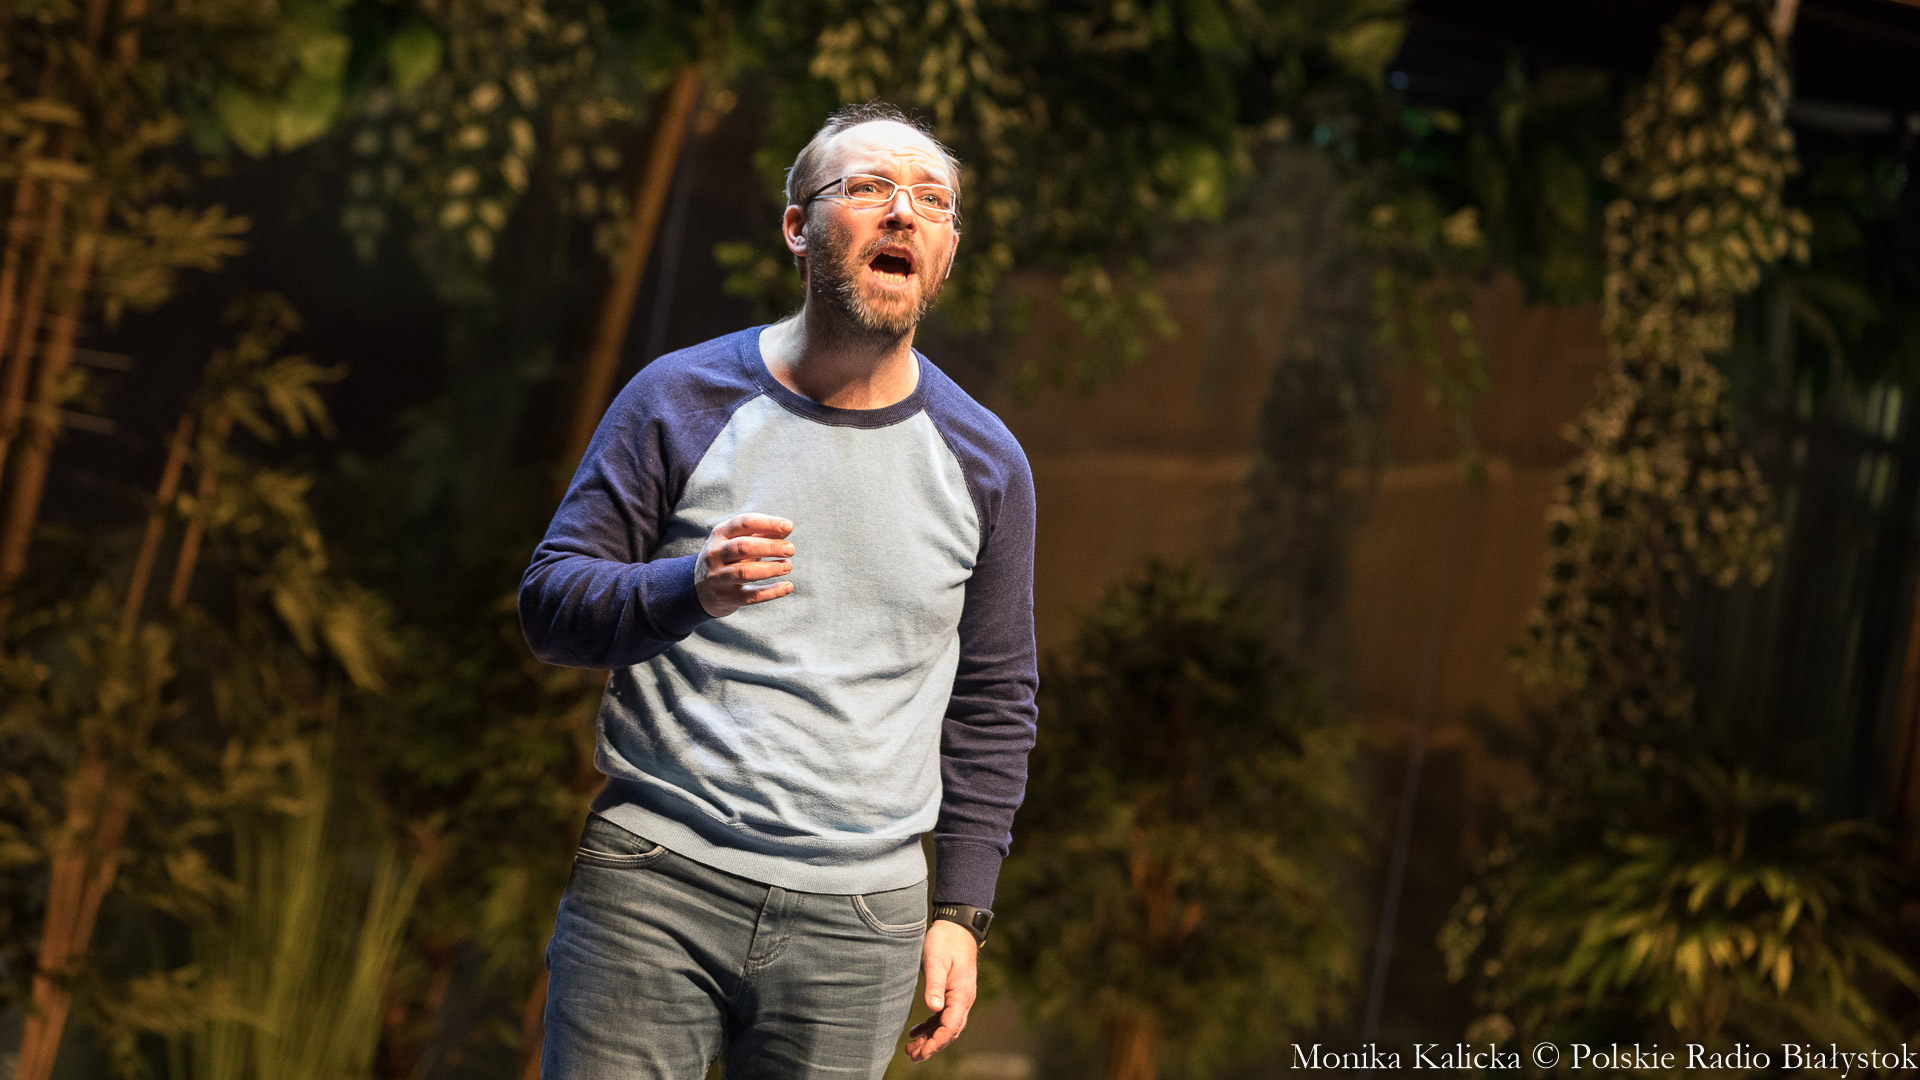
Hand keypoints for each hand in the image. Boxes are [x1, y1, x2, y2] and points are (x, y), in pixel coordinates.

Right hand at [694, 513, 794, 617]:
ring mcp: (718, 577)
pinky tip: (788, 587)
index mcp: (720, 534)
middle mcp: (715, 554)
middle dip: (770, 547)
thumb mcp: (737, 541)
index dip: (768, 523)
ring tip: (788, 566)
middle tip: (791, 549)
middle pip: (743, 547)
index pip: (744, 523)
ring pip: (745, 572)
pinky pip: (751, 596)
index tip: (789, 526)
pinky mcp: (726, 598)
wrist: (700, 588)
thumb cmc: (727, 558)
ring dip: (770, 569)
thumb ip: (760, 533)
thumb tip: (787, 527)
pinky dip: (772, 592)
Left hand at [905, 920, 977, 1061]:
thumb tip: (933, 1009)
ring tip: (912, 1050)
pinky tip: (916, 1032)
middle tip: (913, 1056)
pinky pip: (943, 1016)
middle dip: (933, 1046)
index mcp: (962, 994)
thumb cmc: (945, 941)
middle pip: (950, 1031)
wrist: (957, 927)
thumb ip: (934, 985)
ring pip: (946, 1026)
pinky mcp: (953, 993)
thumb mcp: (936, 961)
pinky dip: (931, 1027)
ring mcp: (959, 997)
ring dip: (930, 1039)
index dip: (937, 1042)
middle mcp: (964, 999)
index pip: (951, 1027)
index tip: (922, 1053)